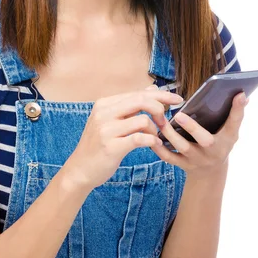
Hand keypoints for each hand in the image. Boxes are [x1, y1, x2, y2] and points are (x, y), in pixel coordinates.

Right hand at [64, 86, 182, 190]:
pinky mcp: (111, 147)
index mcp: (105, 103)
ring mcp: (106, 130)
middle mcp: (104, 113)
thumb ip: (131, 104)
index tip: (177, 99)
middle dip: (161, 108)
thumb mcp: (111, 119)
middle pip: (141, 101)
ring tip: (155, 137)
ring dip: (155, 129)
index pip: (138, 93)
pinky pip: (139, 139)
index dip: (161, 94)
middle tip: (167, 121)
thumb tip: (152, 89)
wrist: (80, 169)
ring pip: (143, 120)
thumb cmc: (98, 144)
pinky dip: (151, 141)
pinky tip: (153, 145)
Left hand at [154, 90, 248, 178]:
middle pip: (205, 140)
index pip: (234, 123)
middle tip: (180, 114)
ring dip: (170, 133)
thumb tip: (243, 95)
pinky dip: (159, 148)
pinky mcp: (183, 164)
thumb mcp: (229, 132)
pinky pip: (169, 157)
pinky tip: (151, 135)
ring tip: (160, 118)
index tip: (239, 94)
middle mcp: (213, 151)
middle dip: (193, 127)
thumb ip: (234, 114)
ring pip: (183, 147)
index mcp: (227, 139)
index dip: (238, 109)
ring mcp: (197, 159)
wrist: (210, 172)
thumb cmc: (219, 143)